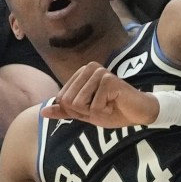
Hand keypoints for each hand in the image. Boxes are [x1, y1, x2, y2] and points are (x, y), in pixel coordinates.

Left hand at [40, 62, 160, 127]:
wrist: (138, 113)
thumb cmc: (113, 111)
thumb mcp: (85, 113)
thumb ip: (64, 111)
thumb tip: (42, 112)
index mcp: (81, 73)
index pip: (62, 99)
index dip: (77, 111)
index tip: (94, 107)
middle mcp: (90, 68)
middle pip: (68, 101)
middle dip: (84, 112)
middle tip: (102, 107)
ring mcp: (100, 72)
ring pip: (79, 103)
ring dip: (94, 112)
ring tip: (108, 105)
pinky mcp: (109, 80)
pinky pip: (94, 106)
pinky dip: (104, 112)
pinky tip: (115, 104)